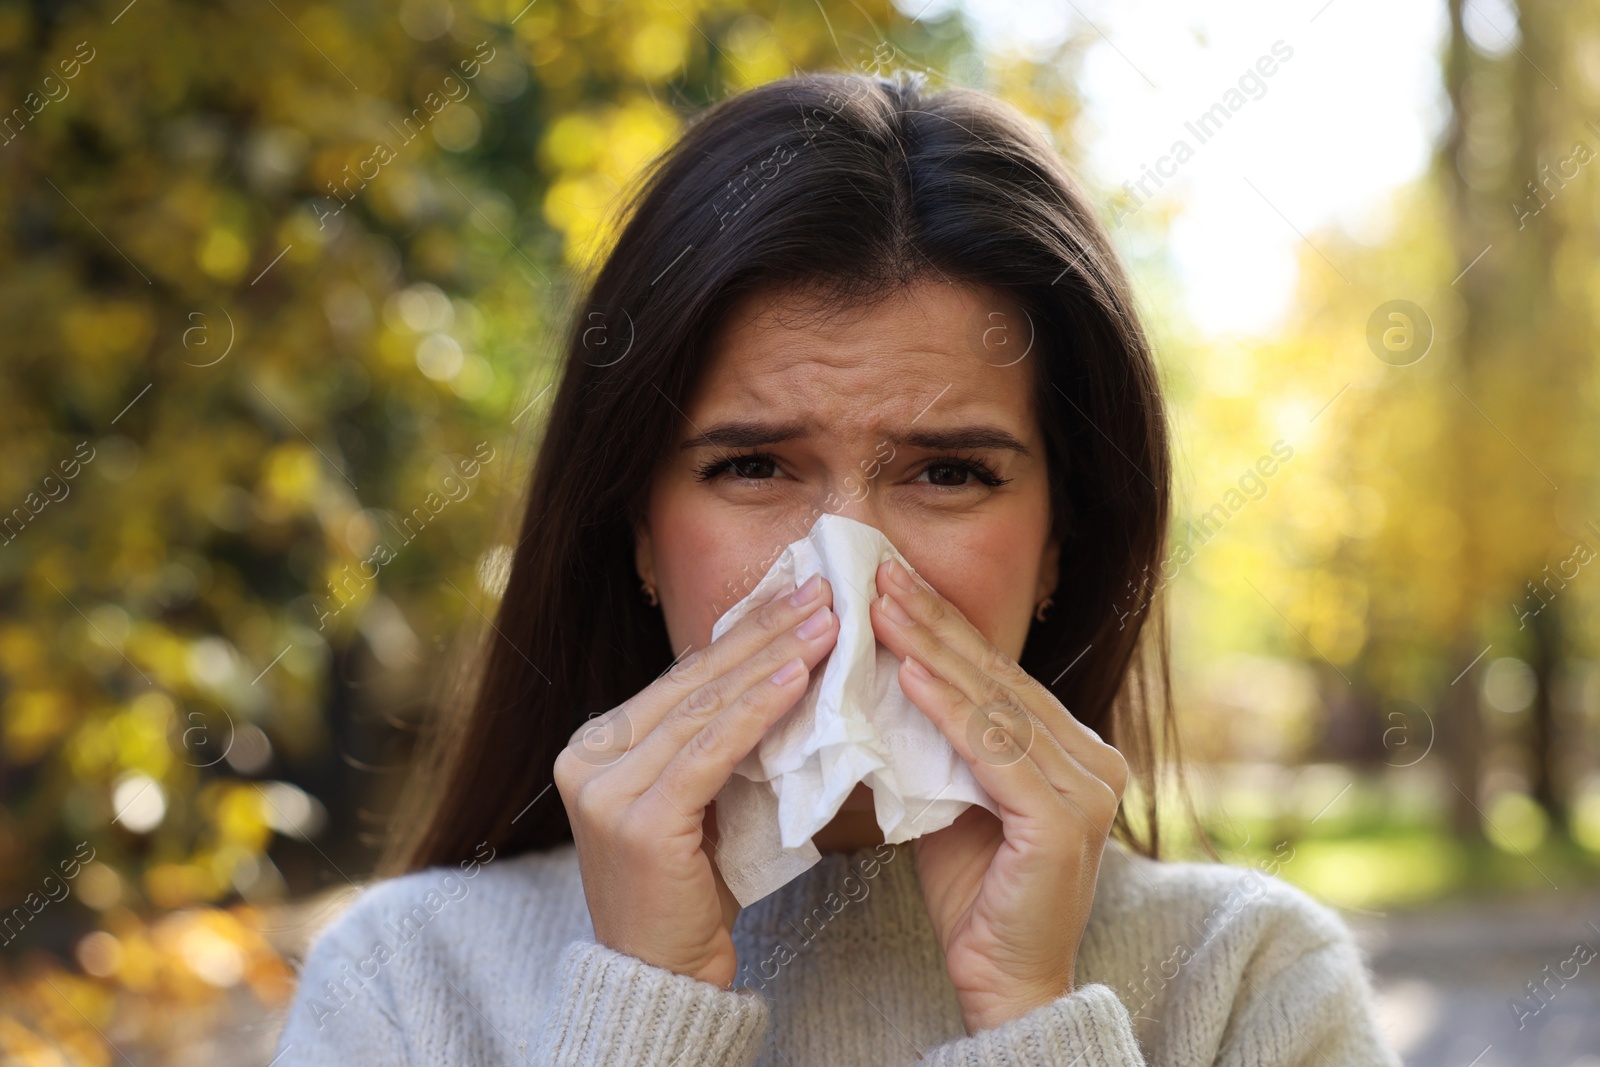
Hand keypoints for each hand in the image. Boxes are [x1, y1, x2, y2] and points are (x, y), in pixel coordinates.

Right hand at [552, 574, 838, 987]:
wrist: (662, 979)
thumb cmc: (689, 892)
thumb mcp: (695, 801)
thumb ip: (712, 741)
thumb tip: (776, 666)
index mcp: (595, 747)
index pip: (682, 678)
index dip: (743, 633)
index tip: (799, 597)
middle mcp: (588, 760)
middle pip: (694, 682)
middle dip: (764, 632)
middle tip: (823, 591)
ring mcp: (606, 791)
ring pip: (705, 708)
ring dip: (774, 660)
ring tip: (825, 625)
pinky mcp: (639, 821)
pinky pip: (711, 752)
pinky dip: (759, 711)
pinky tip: (797, 678)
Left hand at [869, 557, 1128, 1032]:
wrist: (1003, 981)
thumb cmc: (974, 892)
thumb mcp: (953, 794)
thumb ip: (945, 740)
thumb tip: (896, 669)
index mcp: (1073, 749)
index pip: (997, 674)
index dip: (943, 624)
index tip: (889, 581)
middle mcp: (1093, 760)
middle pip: (996, 678)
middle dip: (931, 621)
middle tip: (878, 572)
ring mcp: (1088, 789)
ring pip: (993, 705)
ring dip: (930, 650)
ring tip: (880, 607)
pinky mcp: (1065, 821)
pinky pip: (994, 751)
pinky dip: (947, 710)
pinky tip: (908, 673)